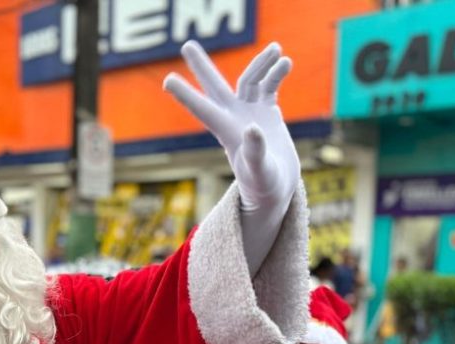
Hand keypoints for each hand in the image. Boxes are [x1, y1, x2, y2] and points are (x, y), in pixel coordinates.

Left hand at [164, 41, 298, 214]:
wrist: (276, 188)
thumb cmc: (263, 186)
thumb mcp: (259, 172)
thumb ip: (254, 152)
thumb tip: (253, 128)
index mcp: (226, 133)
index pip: (203, 109)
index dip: (186, 95)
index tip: (167, 81)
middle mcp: (234, 118)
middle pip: (215, 86)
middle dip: (202, 66)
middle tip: (187, 44)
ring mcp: (250, 112)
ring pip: (250, 79)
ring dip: (262, 63)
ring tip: (278, 49)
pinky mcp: (266, 111)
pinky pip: (269, 85)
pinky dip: (277, 73)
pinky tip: (286, 63)